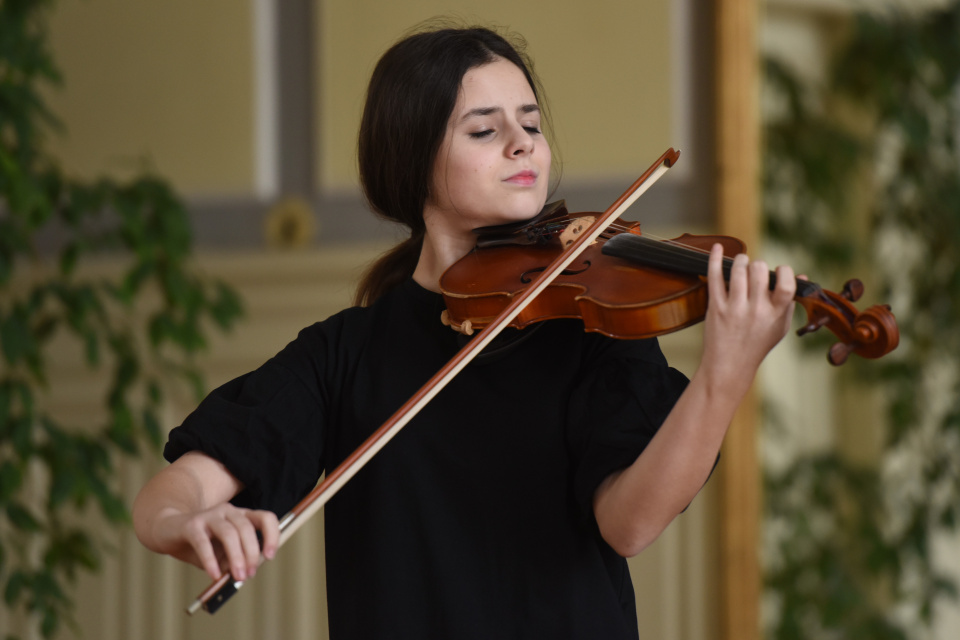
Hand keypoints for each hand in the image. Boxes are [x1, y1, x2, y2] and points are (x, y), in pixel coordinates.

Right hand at [152, 502, 279, 581]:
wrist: (167, 530)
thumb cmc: (199, 542)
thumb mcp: (221, 553)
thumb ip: (232, 561)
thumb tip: (243, 574)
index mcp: (241, 516)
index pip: (265, 518)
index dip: (272, 535)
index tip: (270, 556)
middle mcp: (228, 511)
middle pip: (246, 528)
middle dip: (251, 553)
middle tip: (250, 574)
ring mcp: (210, 515)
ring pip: (229, 533)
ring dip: (236, 557)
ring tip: (237, 576)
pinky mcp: (191, 524)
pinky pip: (203, 542)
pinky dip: (211, 560)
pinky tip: (214, 574)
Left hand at [700, 243, 796, 392]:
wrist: (729, 365)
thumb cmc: (757, 345)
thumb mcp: (780, 327)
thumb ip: (790, 302)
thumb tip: (803, 276)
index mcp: (775, 314)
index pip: (786, 284)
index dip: (784, 271)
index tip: (778, 271)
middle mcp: (756, 311)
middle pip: (759, 271)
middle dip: (758, 265)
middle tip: (755, 270)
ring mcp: (734, 309)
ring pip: (738, 270)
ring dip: (740, 260)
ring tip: (741, 262)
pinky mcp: (715, 307)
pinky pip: (714, 277)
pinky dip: (715, 259)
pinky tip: (717, 247)